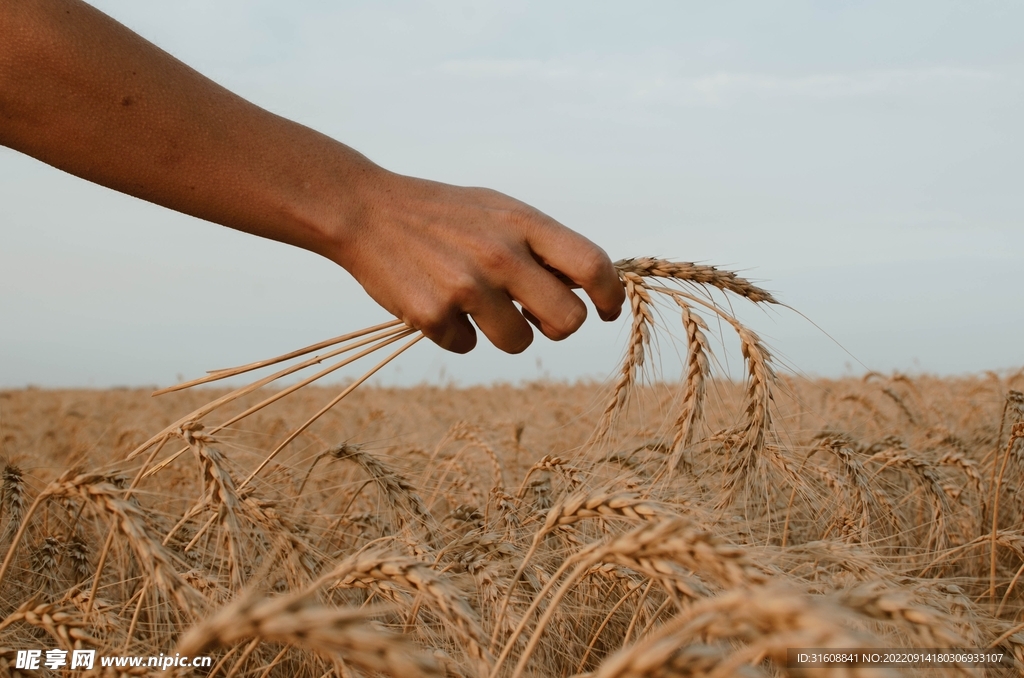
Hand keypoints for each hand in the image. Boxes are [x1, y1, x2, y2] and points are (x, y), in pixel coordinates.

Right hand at [331, 169, 624, 353]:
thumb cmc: (442, 213)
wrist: (366, 211)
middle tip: (536, 317)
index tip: (607, 310)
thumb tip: (584, 289)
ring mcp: (466, 287)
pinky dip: (456, 334)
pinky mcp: (433, 315)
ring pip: (519, 342)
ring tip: (477, 305)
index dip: (610, 295)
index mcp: (522, 223)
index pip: (592, 265)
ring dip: (506, 333)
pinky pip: (468, 346)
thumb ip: (540, 244)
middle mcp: (500, 255)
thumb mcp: (497, 210)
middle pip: (568, 320)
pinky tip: (437, 302)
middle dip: (557, 326)